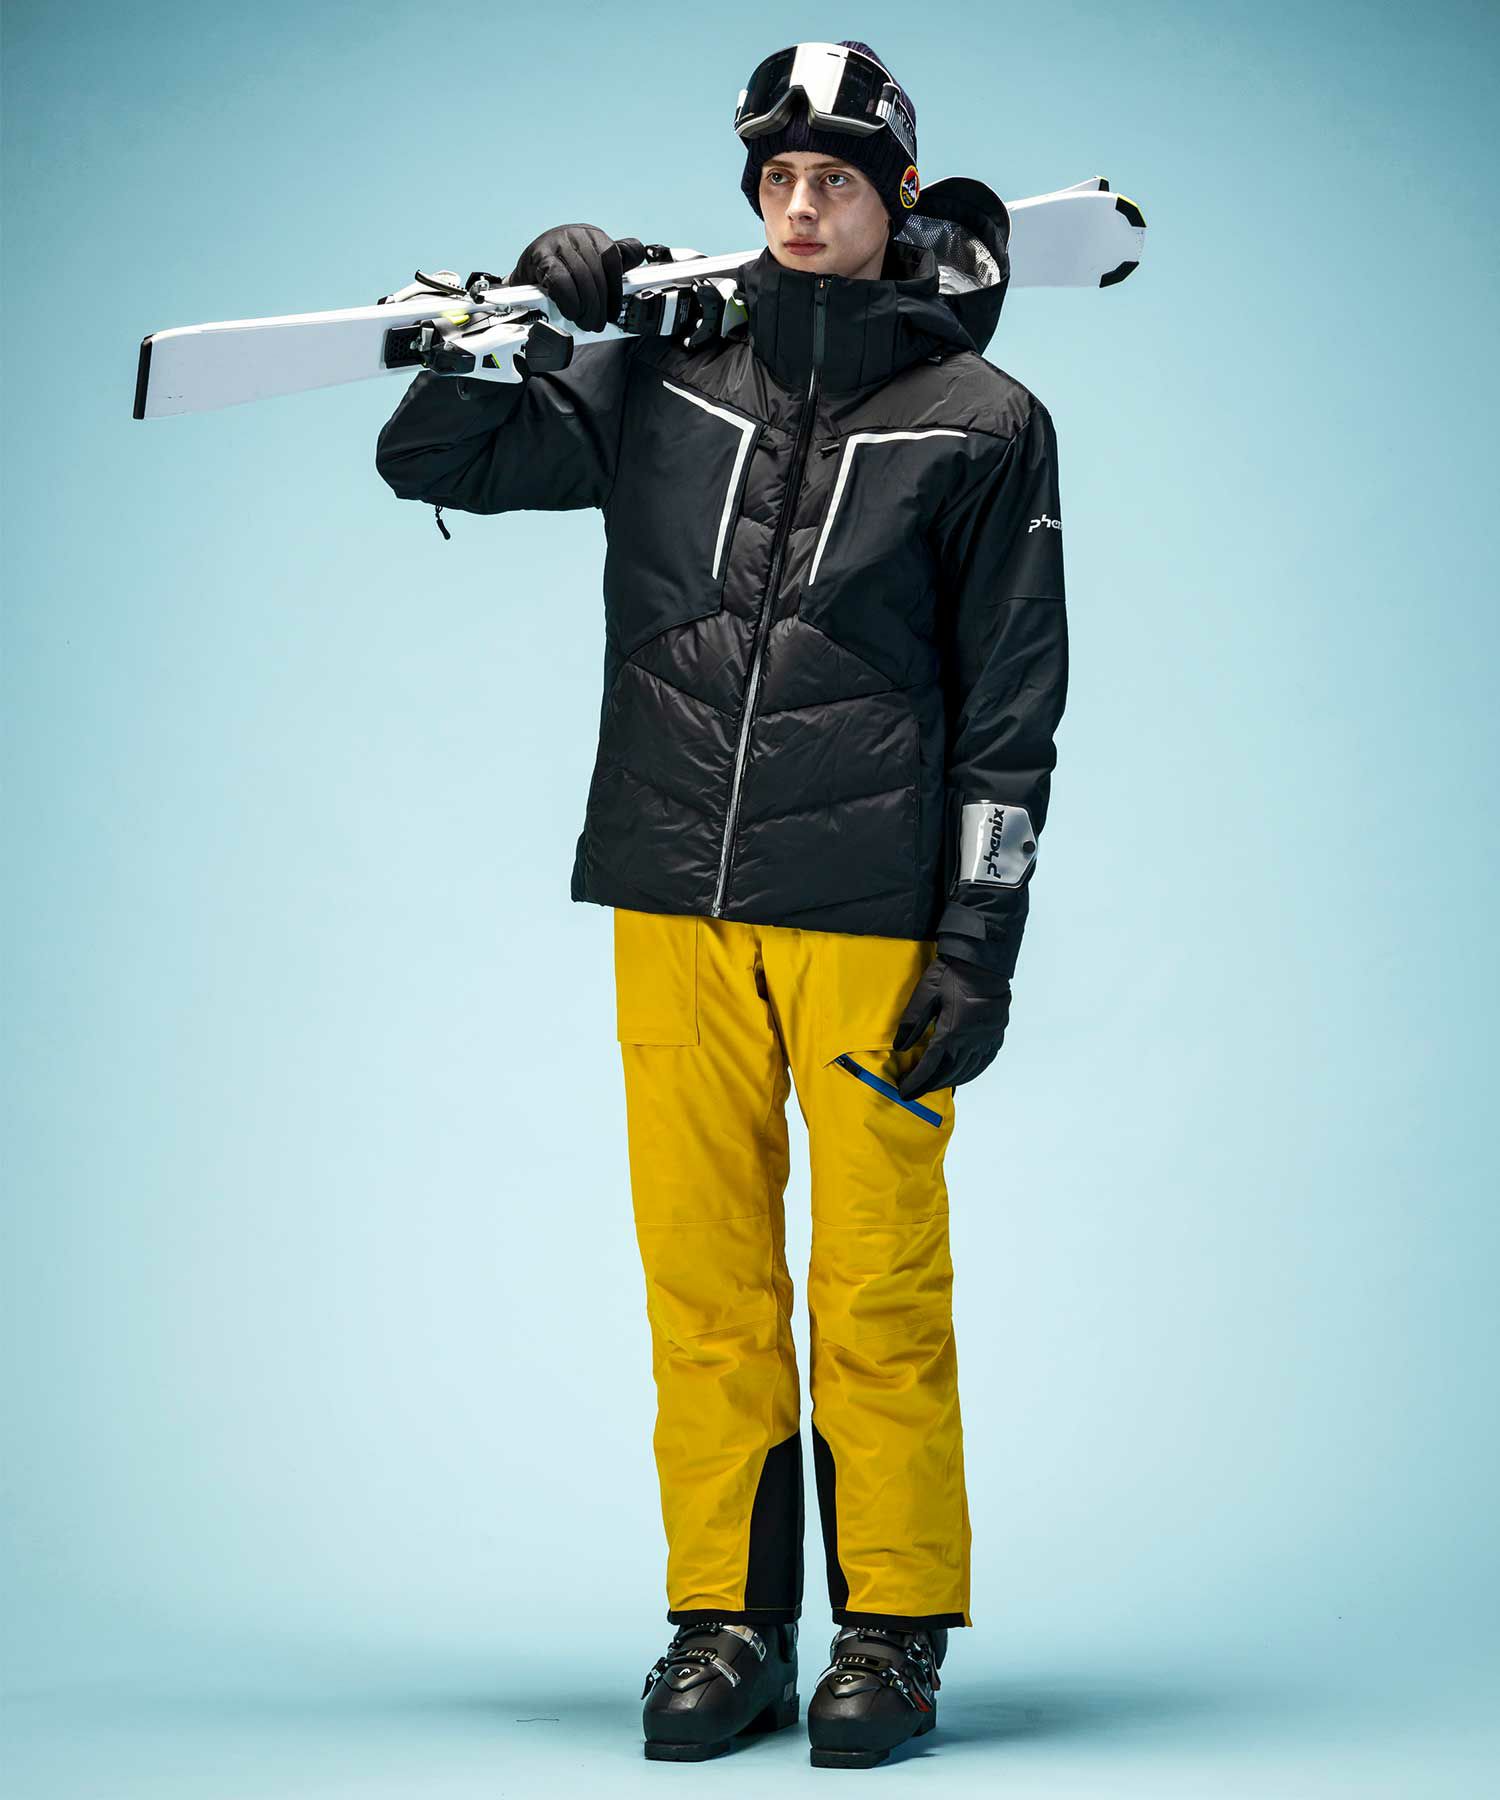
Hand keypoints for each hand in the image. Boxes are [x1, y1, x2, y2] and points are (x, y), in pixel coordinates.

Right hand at [506, 224, 647, 332]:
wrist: (528, 268)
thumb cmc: (563, 267)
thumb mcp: (591, 261)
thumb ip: (614, 261)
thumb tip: (637, 255)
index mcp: (594, 236)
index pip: (613, 260)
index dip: (616, 290)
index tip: (613, 312)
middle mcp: (577, 234)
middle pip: (597, 272)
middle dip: (598, 305)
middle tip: (596, 323)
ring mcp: (558, 242)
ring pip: (581, 277)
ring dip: (585, 306)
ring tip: (584, 321)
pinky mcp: (540, 255)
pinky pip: (560, 280)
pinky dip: (568, 300)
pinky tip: (570, 310)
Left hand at [892, 955, 1012, 1101]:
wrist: (983, 960)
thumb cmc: (951, 974)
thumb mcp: (925, 994)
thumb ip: (912, 1023)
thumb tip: (900, 1048)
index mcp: (952, 1031)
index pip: (931, 1065)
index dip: (917, 1081)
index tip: (904, 1092)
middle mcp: (972, 1040)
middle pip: (949, 1072)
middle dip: (929, 1084)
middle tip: (914, 1091)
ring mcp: (987, 1038)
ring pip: (967, 1070)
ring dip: (948, 1081)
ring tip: (933, 1085)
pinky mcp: (996, 1034)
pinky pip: (984, 1061)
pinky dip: (971, 1073)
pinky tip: (962, 1075)